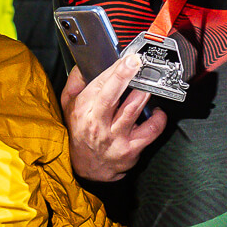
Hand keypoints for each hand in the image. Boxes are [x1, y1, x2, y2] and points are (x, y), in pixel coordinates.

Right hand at [60, 55, 167, 181]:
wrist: (87, 167)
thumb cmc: (79, 132)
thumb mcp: (68, 105)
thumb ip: (75, 82)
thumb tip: (85, 64)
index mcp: (84, 110)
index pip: (99, 85)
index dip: (115, 70)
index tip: (128, 58)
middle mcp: (98, 124)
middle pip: (112, 97)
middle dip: (126, 77)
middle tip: (137, 63)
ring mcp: (116, 137)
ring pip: (133, 111)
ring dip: (144, 93)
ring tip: (150, 83)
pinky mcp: (131, 149)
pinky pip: (150, 131)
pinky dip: (159, 118)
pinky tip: (158, 111)